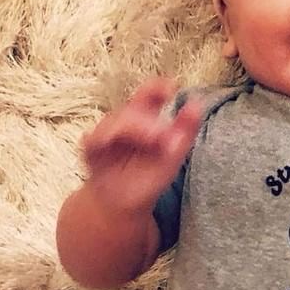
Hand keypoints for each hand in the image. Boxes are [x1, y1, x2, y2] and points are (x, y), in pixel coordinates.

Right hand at [82, 77, 201, 215]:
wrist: (123, 204)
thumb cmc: (147, 176)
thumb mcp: (172, 155)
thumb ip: (185, 130)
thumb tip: (197, 103)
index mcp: (143, 120)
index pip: (148, 96)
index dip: (156, 87)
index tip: (172, 86)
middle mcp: (122, 123)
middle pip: (131, 110)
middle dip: (148, 120)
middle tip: (166, 133)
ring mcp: (105, 136)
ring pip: (114, 122)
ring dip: (134, 128)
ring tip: (155, 139)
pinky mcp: (91, 152)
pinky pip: (92, 140)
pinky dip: (100, 138)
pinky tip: (110, 139)